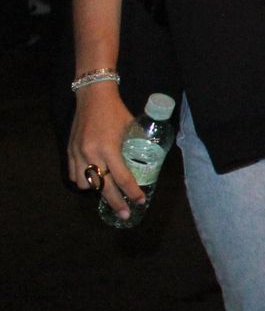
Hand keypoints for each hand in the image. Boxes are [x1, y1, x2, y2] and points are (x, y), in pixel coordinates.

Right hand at [67, 84, 140, 218]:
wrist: (93, 97)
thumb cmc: (116, 111)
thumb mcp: (131, 127)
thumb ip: (136, 145)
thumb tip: (148, 161)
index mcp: (109, 148)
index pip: (122, 177)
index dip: (132, 191)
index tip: (140, 200)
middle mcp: (91, 154)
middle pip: (103, 187)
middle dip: (115, 203)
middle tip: (125, 214)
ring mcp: (77, 154)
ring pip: (84, 184)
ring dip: (96, 189)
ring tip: (107, 191)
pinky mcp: (69, 151)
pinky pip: (73, 174)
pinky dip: (82, 180)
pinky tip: (92, 179)